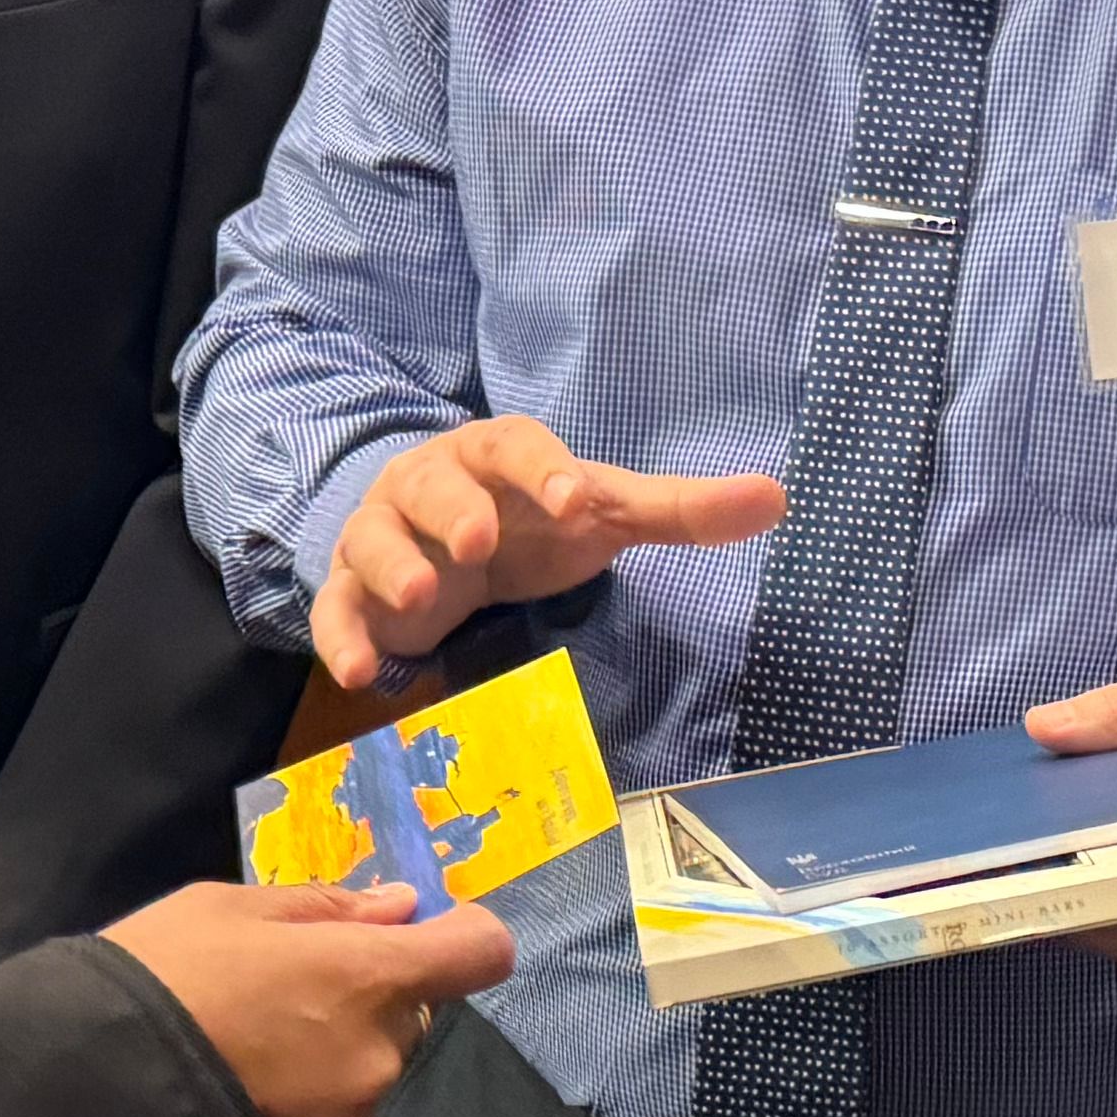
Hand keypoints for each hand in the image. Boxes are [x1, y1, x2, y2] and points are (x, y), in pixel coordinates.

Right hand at [103, 880, 518, 1116]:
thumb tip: (397, 907)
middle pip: (425, 1018)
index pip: (480, 953)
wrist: (83, 1098)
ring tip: (265, 1051)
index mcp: (370, 977)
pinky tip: (256, 1094)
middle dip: (382, 1002)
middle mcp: (384, 1057)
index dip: (465, 935)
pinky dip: (318, 1106)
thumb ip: (325, 908)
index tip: (430, 931)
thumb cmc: (154, 980)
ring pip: (384, 1076)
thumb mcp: (226, 909)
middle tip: (302, 993)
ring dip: (348, 1058)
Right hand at [309, 417, 784, 690]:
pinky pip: (336, 607)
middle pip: (434, 484)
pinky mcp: (353, 591)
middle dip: (455, 510)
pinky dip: (343, 635)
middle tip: (481, 542)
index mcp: (495, 456)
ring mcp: (384, 536)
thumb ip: (681, 511)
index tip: (576, 499)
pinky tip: (363, 671)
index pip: (515, 446)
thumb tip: (779, 498)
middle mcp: (431, 485)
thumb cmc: (528, 523)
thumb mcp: (603, 515)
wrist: (435, 543)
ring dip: (395, 565)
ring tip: (424, 595)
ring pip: (374, 538)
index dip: (543, 469)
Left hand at [1022, 664, 1116, 980]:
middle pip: (1094, 897)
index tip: (998, 817)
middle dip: (1039, 861)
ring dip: (1054, 883)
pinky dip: (1079, 900)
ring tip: (1025, 837)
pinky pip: (1106, 937)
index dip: (1051, 835)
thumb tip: (1043, 728)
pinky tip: (1065, 861)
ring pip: (1091, 925)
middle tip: (996, 824)